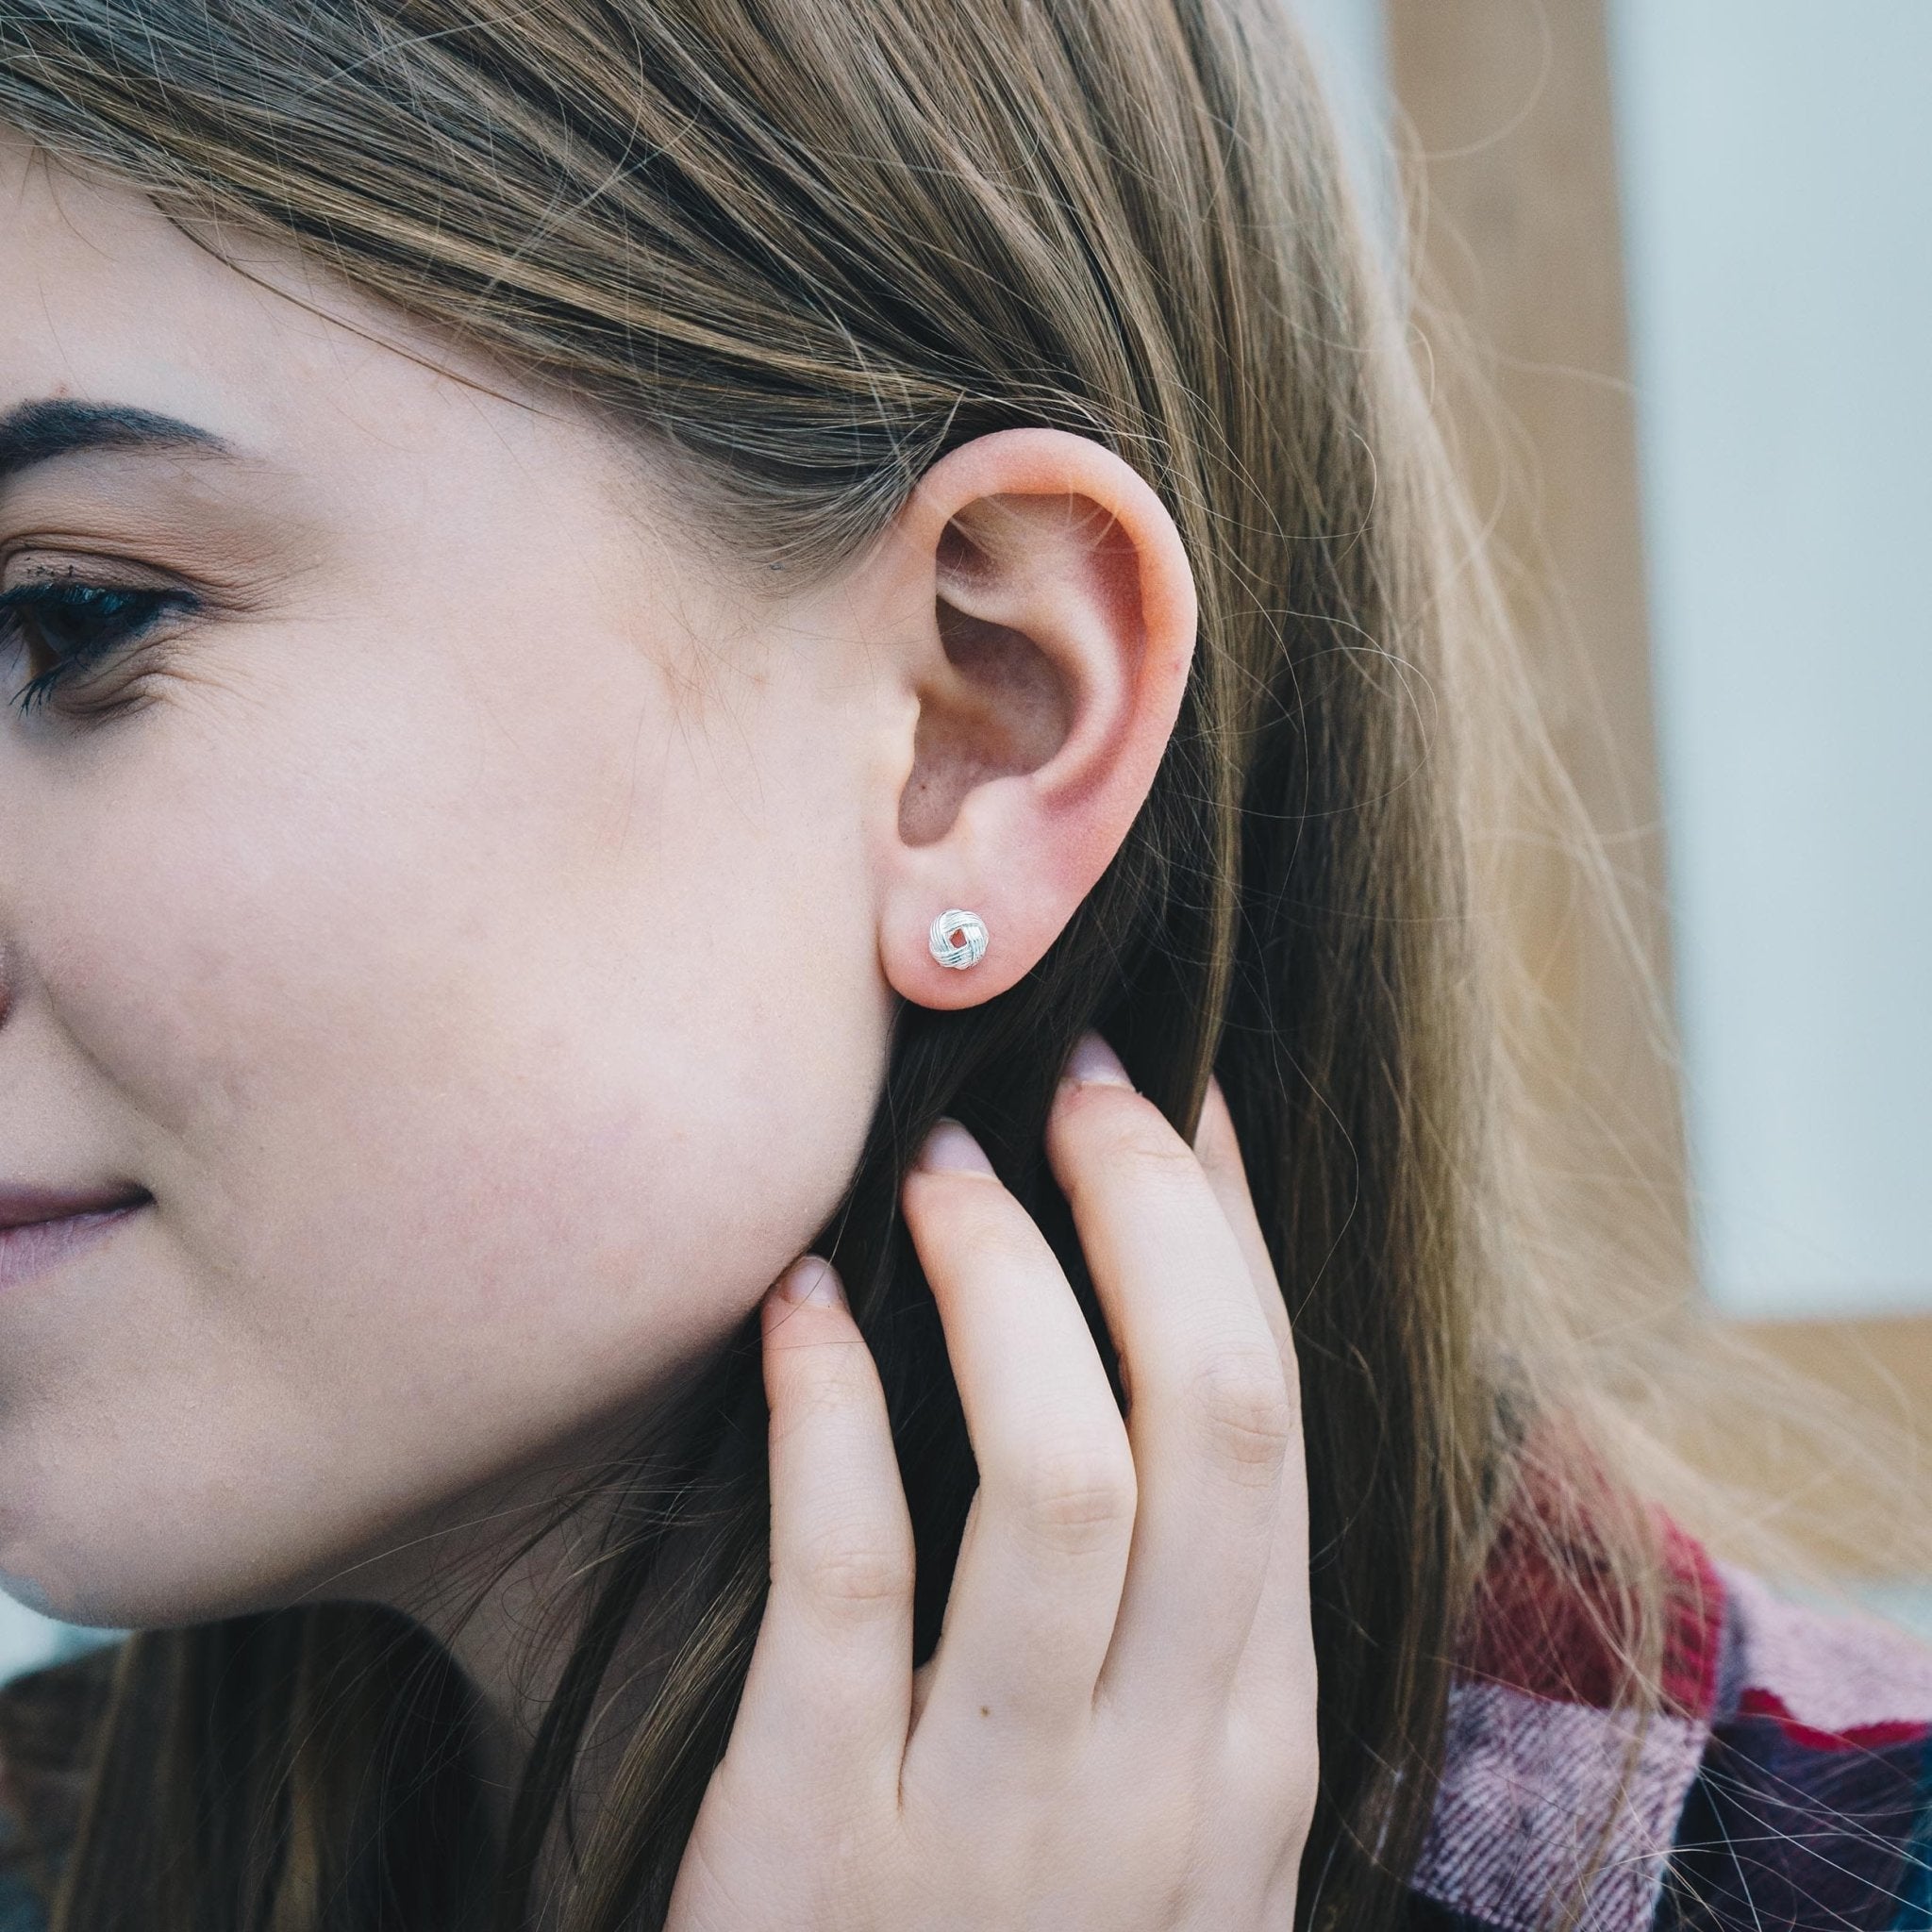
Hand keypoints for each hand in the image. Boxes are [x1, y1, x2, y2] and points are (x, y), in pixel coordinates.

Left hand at [666, 1030, 1315, 1929]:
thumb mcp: (1146, 1817)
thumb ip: (1165, 1630)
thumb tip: (1141, 1363)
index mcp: (1257, 1747)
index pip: (1281, 1429)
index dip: (1233, 1240)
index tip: (1178, 1102)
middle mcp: (1172, 1779)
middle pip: (1216, 1419)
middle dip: (1153, 1213)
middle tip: (1075, 1077)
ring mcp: (1004, 1830)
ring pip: (1061, 1480)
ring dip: (1001, 1285)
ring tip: (930, 1164)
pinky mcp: (815, 1855)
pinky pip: (844, 1578)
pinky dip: (827, 1409)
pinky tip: (791, 1306)